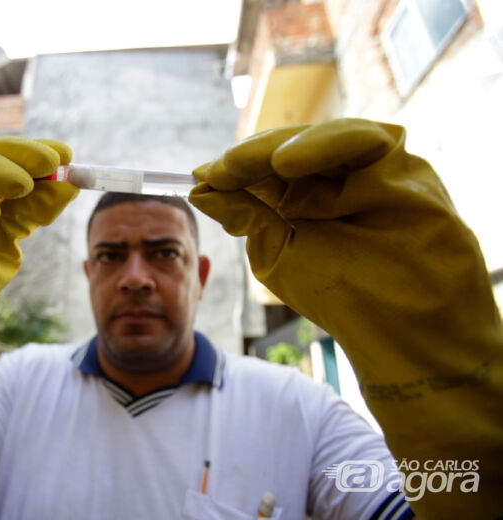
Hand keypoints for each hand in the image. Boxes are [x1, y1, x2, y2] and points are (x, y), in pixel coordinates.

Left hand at [189, 119, 502, 516]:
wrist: (399, 325)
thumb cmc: (340, 295)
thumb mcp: (277, 251)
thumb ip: (246, 215)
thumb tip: (200, 187)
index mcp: (304, 202)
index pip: (263, 175)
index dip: (232, 173)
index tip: (199, 176)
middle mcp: (335, 182)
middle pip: (286, 153)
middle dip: (247, 160)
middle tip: (216, 169)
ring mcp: (366, 171)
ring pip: (316, 141)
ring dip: (273, 149)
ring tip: (238, 165)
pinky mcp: (398, 164)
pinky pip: (360, 140)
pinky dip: (321, 144)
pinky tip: (286, 161)